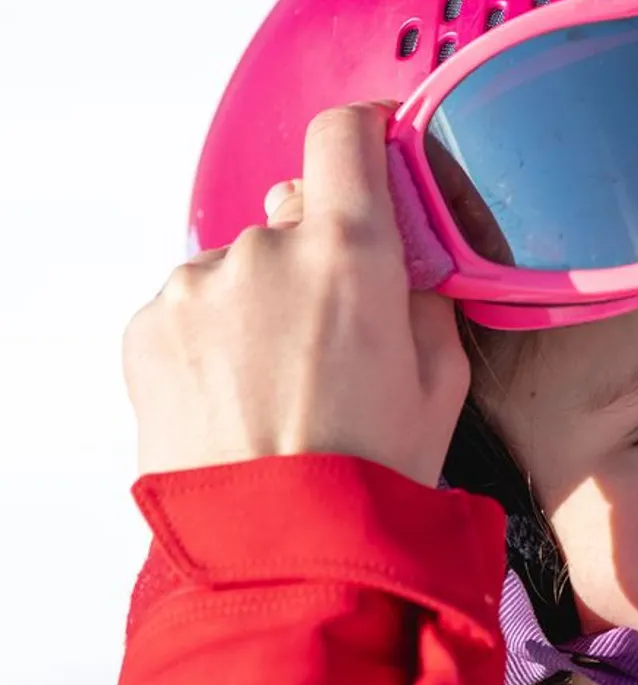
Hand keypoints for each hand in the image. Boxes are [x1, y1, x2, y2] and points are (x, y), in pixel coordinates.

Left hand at [123, 103, 466, 486]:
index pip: (343, 137)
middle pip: (294, 219)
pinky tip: (242, 400)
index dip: (362, 137)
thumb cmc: (370, 472)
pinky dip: (216, 340)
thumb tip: (412, 260)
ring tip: (284, 389)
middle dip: (318, 261)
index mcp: (349, 254)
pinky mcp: (149, 326)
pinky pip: (193, 309)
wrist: (283, 548)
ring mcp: (196, 287)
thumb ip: (425, 297)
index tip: (372, 154)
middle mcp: (263, 251)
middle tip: (338, 341)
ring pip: (241, 270)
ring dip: (262, 307)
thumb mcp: (440, 382)